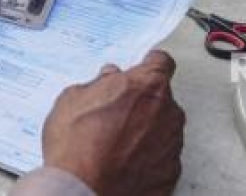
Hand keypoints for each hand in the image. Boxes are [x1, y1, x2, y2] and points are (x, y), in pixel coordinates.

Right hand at [43, 51, 184, 195]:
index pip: (162, 62)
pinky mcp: (170, 172)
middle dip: (143, 102)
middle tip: (117, 113)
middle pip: (162, 97)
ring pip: (164, 128)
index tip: (144, 67)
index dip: (150, 65)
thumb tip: (106, 79)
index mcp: (148, 85)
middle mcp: (169, 111)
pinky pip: (162, 157)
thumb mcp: (73, 99)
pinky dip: (148, 158)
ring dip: (147, 131)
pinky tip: (125, 163)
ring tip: (117, 143)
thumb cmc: (77, 145)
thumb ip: (98, 83)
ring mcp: (172, 144)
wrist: (81, 191)